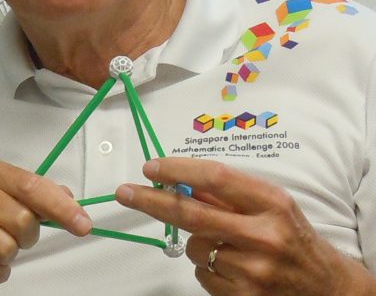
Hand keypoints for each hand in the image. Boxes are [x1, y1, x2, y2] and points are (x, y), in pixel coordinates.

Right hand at [0, 159, 92, 294]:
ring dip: (6, 257)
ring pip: (7, 248)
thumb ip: (34, 196)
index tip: (83, 224)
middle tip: (7, 235)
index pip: (31, 186)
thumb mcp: (0, 199)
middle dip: (25, 237)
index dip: (61, 207)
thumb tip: (68, 196)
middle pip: (24, 221)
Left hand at [115, 157, 375, 295]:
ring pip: (194, 247)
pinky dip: (206, 268)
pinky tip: (231, 266)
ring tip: (224, 244)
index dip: (177, 170)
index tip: (151, 167)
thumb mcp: (271, 204)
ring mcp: (254, 268)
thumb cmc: (291, 236)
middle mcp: (263, 234)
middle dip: (150, 200)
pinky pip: (202, 274)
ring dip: (195, 242)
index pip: (214, 177)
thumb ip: (227, 193)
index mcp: (271, 202)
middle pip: (190, 213)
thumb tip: (176, 179)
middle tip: (125, 192)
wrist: (325, 286)